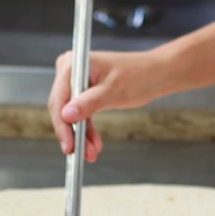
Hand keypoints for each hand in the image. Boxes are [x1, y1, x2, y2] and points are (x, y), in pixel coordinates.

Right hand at [47, 49, 165, 162]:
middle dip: (72, 132)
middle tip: (81, 152)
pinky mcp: (83, 91)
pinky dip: (85, 129)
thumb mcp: (113, 91)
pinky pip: (79, 113)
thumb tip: (67, 115)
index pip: (60, 98)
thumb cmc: (139, 75)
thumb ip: (89, 103)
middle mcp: (71, 69)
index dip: (62, 124)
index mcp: (75, 63)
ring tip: (90, 152)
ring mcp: (76, 80)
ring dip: (80, 135)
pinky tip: (92, 143)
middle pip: (62, 107)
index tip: (69, 144)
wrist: (155, 74)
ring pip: (70, 114)